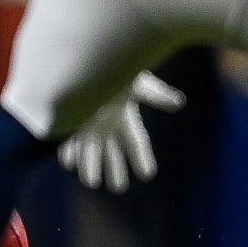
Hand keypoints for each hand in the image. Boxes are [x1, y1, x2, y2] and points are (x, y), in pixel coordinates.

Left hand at [57, 72, 186, 192]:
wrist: (91, 59)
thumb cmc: (117, 70)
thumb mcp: (137, 81)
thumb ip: (156, 94)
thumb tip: (179, 102)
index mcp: (125, 117)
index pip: (137, 142)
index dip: (141, 157)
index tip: (147, 174)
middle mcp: (108, 125)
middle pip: (113, 151)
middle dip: (115, 168)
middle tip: (117, 187)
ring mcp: (90, 124)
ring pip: (91, 149)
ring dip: (90, 165)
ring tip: (90, 182)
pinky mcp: (73, 120)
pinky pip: (71, 139)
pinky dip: (70, 150)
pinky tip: (68, 162)